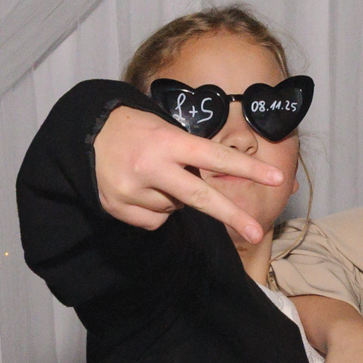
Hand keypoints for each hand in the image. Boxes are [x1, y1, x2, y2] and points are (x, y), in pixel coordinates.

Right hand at [93, 105, 282, 241]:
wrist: (85, 135)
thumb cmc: (137, 130)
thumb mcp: (166, 129)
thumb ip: (192, 153)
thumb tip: (229, 175)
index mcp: (168, 141)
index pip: (215, 156)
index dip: (248, 169)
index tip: (276, 179)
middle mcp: (151, 166)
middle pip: (200, 197)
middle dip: (231, 215)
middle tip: (256, 233)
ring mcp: (133, 189)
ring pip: (175, 209)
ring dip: (175, 199)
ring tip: (156, 177)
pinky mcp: (118, 207)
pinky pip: (154, 220)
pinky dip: (155, 210)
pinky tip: (142, 190)